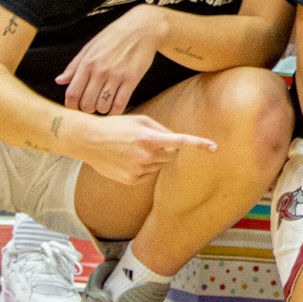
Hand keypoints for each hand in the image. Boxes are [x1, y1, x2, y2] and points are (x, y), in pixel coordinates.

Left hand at [58, 6, 164, 115]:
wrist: (143, 27)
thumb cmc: (115, 35)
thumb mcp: (91, 46)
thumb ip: (74, 65)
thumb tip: (59, 81)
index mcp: (87, 63)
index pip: (72, 93)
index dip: (71, 106)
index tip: (75, 108)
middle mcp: (100, 70)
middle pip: (86, 103)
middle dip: (87, 109)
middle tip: (91, 107)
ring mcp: (117, 75)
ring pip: (103, 106)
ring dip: (102, 110)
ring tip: (104, 105)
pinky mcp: (132, 78)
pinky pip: (120, 103)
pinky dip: (116, 111)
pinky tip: (115, 108)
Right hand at [73, 114, 216, 186]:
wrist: (89, 141)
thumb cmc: (116, 127)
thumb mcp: (141, 121)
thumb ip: (162, 130)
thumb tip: (176, 143)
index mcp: (149, 138)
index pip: (180, 142)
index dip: (199, 144)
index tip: (214, 148)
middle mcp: (145, 156)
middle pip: (172, 155)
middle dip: (168, 149)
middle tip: (151, 141)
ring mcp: (138, 170)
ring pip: (160, 165)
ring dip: (155, 158)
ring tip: (134, 150)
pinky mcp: (131, 180)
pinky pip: (149, 174)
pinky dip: (145, 168)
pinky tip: (129, 160)